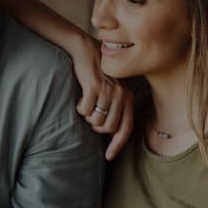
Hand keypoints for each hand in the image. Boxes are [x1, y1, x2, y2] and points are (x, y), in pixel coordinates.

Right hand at [69, 35, 133, 160]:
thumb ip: (116, 110)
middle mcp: (121, 95)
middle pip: (108, 128)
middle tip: (92, 115)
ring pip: (95, 121)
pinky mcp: (94, 87)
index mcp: (128, 98)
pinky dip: (80, 108)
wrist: (87, 50)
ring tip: (87, 103)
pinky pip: (84, 110)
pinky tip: (81, 98)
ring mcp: (109, 91)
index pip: (126, 129)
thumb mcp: (113, 90)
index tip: (108, 157)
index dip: (117, 145)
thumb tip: (112, 137)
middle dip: (97, 126)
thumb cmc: (98, 74)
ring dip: (88, 116)